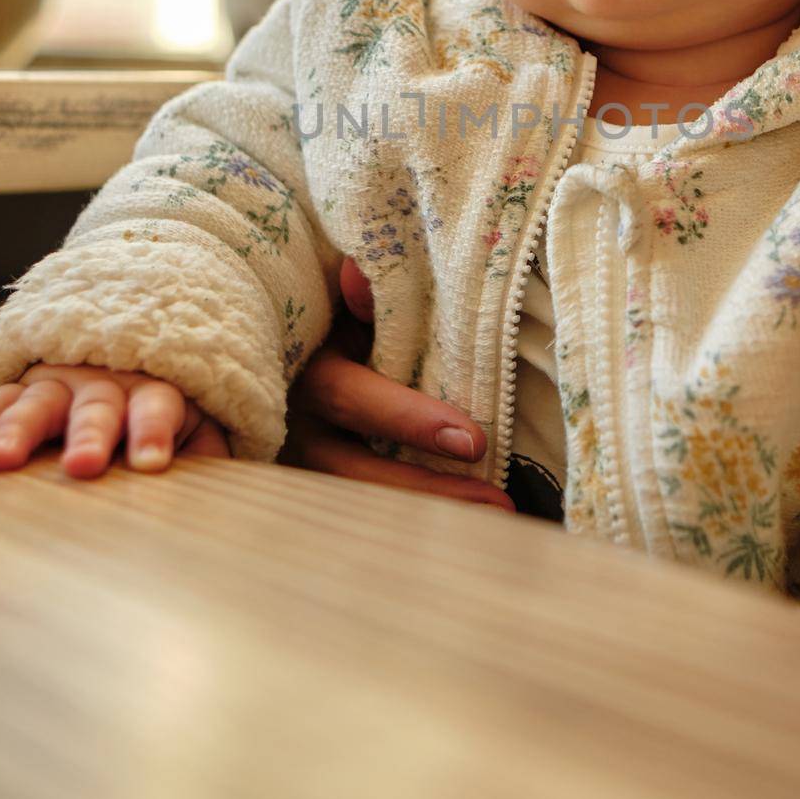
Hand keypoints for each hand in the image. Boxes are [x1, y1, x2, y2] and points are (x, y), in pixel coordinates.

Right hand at [0, 362, 231, 478]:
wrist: (125, 366)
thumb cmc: (161, 418)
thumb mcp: (195, 430)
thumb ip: (207, 457)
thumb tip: (228, 493)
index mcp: (154, 394)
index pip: (159, 408)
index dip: (155, 432)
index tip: (152, 463)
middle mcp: (104, 386)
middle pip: (97, 406)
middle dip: (90, 434)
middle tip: (84, 465)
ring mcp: (58, 387)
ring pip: (37, 403)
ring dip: (19, 429)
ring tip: (1, 461)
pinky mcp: (21, 394)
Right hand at [278, 256, 515, 511]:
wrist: (302, 334)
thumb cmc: (334, 309)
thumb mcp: (341, 293)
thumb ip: (359, 289)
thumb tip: (359, 275)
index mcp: (304, 371)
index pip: (352, 399)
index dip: (409, 421)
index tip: (473, 441)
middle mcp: (300, 424)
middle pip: (356, 470)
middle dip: (428, 488)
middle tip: (498, 500)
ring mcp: (308, 459)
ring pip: (362, 497)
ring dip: (430, 510)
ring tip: (499, 515)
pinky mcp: (325, 480)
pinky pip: (370, 506)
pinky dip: (416, 517)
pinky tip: (471, 524)